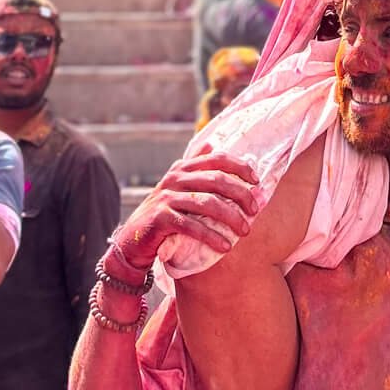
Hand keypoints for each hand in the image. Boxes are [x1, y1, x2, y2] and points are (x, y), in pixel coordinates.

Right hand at [115, 144, 260, 272]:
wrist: (132, 240)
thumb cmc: (163, 213)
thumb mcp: (177, 186)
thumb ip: (194, 167)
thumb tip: (211, 143)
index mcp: (183, 168)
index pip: (217, 159)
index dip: (240, 167)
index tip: (256, 181)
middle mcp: (175, 178)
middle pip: (216, 180)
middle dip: (241, 195)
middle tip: (255, 211)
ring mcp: (166, 197)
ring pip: (207, 203)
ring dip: (231, 218)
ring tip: (245, 231)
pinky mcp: (161, 218)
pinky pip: (193, 226)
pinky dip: (212, 236)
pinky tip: (225, 246)